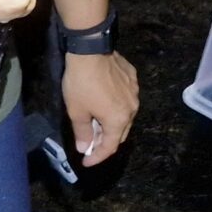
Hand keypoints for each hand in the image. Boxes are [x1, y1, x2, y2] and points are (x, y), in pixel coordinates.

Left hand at [62, 49, 139, 168]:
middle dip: (105, 141)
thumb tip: (84, 148)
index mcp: (118, 120)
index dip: (96, 157)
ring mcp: (134, 93)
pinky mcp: (133, 78)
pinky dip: (116, 104)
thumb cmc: (81, 84)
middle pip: (120, 133)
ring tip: (97, 121)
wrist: (90, 50)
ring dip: (112, 122)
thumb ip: (82, 133)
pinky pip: (126, 98)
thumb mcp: (76, 111)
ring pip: (125, 115)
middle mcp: (132, 109)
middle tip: (90, 142)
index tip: (85, 161)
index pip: (109, 147)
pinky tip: (105, 99)